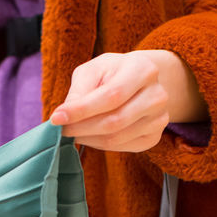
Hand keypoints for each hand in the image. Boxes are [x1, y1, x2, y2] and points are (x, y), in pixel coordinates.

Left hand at [50, 50, 207, 151]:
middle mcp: (157, 95)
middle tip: (61, 129)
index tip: (56, 118)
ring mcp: (159, 118)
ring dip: (88, 138)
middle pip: (114, 121)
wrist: (142, 82)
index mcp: (143, 69)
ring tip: (73, 131)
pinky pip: (122, 147)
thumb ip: (79, 90)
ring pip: (116, 138)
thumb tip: (64, 115)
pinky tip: (90, 135)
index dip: (82, 110)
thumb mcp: (94, 70)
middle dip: (81, 128)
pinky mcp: (154, 136)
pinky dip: (99, 144)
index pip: (111, 95)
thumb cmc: (113, 73)